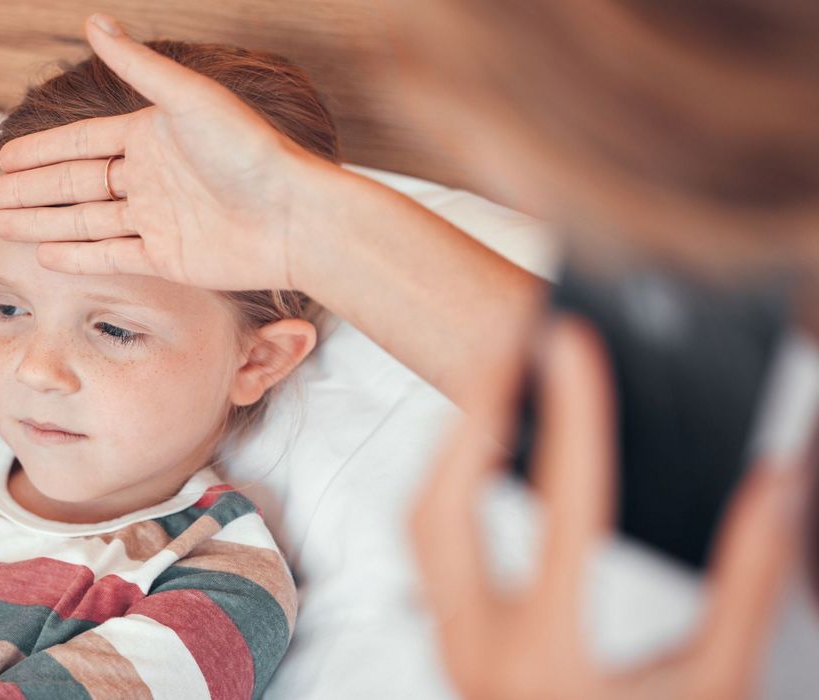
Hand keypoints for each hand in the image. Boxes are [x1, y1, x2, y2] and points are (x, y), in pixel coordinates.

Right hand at [0, 13, 331, 291]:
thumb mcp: (190, 100)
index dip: (42, 151)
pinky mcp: (168, 258)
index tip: (2, 157)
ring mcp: (157, 220)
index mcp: (152, 137)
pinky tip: (44, 255)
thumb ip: (139, 68)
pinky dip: (79, 255)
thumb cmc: (250, 150)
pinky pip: (112, 255)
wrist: (294, 215)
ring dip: (42, 221)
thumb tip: (92, 19)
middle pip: (75, 184)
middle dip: (28, 190)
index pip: (82, 144)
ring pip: (85, 220)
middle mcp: (150, 177)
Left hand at [410, 318, 801, 699]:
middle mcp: (481, 651)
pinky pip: (425, 545)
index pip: (565, 512)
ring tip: (501, 380)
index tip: (575, 341)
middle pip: (444, 505)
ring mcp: (451, 648)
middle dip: (474, 413)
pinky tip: (485, 448)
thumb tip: (774, 481)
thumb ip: (749, 583)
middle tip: (514, 343)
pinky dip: (448, 481)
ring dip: (453, 443)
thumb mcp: (721, 683)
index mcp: (554, 660)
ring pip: (418, 523)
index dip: (574, 417)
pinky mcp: (448, 642)